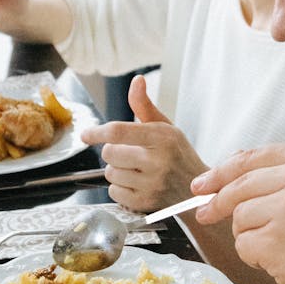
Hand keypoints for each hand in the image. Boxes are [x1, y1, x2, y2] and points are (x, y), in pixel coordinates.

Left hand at [80, 75, 207, 211]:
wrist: (198, 191)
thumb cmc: (178, 155)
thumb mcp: (165, 127)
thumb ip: (144, 105)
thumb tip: (137, 80)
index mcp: (162, 137)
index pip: (118, 132)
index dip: (97, 132)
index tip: (86, 135)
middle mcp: (158, 161)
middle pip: (110, 153)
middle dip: (113, 151)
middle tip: (128, 152)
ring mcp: (151, 184)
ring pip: (110, 173)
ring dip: (116, 170)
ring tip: (135, 169)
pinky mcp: (146, 203)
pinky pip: (114, 192)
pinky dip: (119, 187)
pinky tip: (136, 183)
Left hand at [192, 143, 284, 283]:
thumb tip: (233, 177)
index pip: (251, 158)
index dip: (221, 172)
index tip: (203, 184)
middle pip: (237, 185)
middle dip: (216, 202)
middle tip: (203, 214)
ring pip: (239, 217)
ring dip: (251, 236)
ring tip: (284, 249)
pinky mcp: (274, 239)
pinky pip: (244, 245)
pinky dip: (256, 258)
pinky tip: (283, 263)